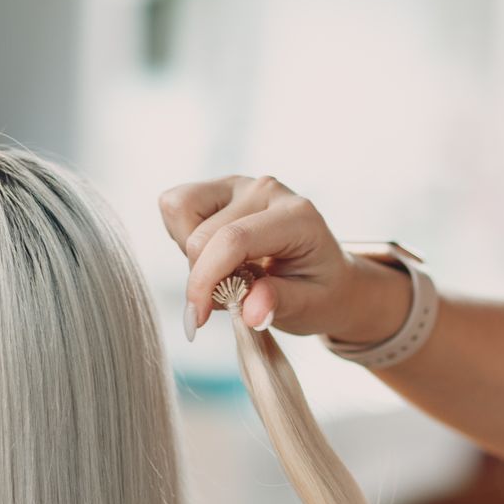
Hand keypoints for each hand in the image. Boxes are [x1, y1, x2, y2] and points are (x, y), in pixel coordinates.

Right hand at [156, 175, 409, 344]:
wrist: (326, 277)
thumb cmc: (319, 293)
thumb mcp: (310, 307)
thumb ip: (278, 304)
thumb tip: (251, 312)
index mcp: (296, 216)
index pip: (234, 240)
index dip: (206, 281)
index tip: (197, 319)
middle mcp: (266, 191)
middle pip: (201, 234)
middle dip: (202, 278)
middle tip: (227, 300)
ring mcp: (241, 184)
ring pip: (179, 209)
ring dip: (189, 254)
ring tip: (222, 274)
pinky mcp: (221, 188)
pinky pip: (176, 206)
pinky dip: (183, 238)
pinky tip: (214, 257)